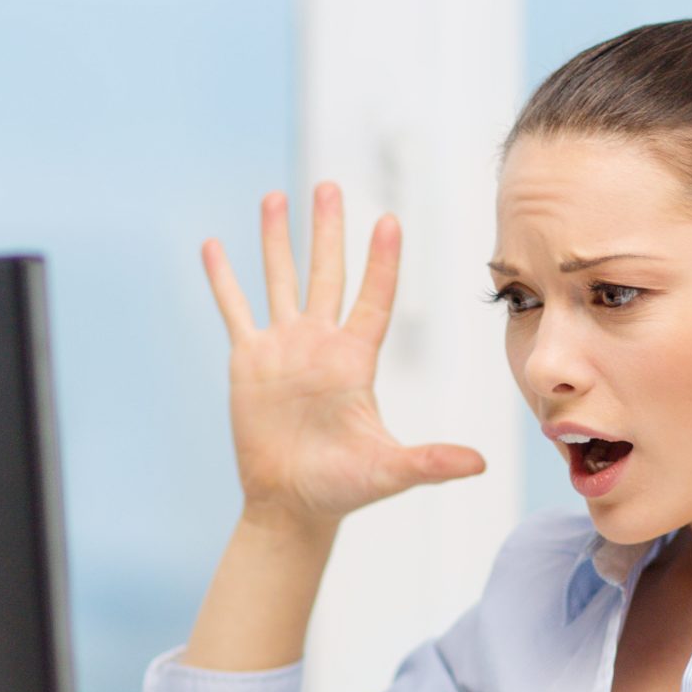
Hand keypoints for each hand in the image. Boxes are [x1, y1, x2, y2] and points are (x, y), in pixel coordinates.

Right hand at [200, 181, 485, 528]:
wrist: (291, 503)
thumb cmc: (343, 488)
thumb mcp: (388, 471)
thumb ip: (429, 463)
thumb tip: (478, 465)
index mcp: (355, 360)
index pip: (373, 299)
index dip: (381, 262)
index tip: (388, 220)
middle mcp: (320, 344)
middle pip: (326, 274)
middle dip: (327, 230)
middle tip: (329, 187)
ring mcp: (283, 348)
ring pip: (280, 279)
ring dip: (277, 239)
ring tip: (276, 196)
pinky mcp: (248, 360)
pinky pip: (234, 309)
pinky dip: (223, 278)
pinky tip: (213, 245)